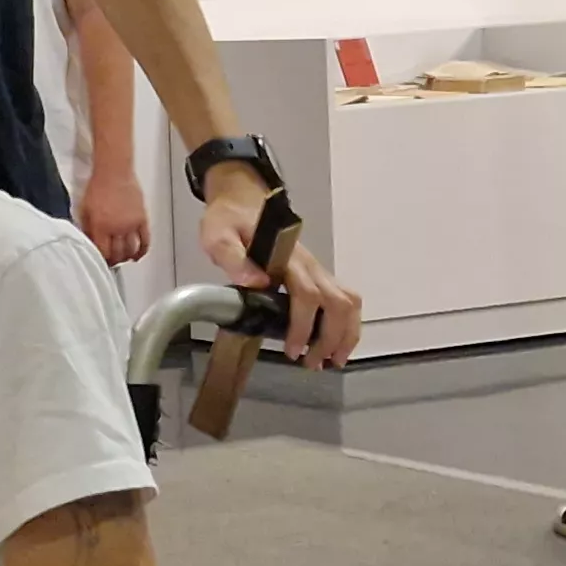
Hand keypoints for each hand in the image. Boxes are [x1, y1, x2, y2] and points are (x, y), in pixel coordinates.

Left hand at [75, 175, 151, 265]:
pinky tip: (137, 255)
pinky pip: (145, 240)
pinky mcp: (142, 219)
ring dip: (126, 257)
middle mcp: (117, 228)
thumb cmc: (98, 186)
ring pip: (131, 250)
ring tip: (122, 258)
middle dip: (114, 261)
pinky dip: (142, 251)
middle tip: (111, 262)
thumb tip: (87, 242)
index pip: (102, 253)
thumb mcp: (84, 209)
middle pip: (118, 254)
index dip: (101, 260)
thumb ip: (86, 228)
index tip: (100, 261)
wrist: (114, 171)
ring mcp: (131, 224)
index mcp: (101, 226)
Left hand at [194, 167, 362, 367]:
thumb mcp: (218, 236)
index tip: (293, 350)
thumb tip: (255, 283)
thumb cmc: (229, 221)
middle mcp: (308, 263)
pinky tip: (334, 344)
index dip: (303, 325)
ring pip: (348, 301)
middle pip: (337, 302)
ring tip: (331, 360)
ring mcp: (316, 269)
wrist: (241, 202)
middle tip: (312, 364)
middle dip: (330, 338)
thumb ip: (233, 258)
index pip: (306, 294)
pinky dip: (346, 325)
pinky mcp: (317, 274)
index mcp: (286, 256)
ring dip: (345, 334)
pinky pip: (344, 299)